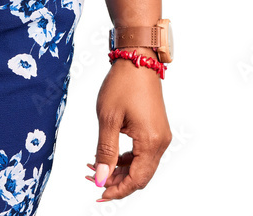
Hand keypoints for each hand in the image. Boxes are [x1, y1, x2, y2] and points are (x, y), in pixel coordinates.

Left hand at [86, 54, 171, 201]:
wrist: (138, 59)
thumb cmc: (122, 84)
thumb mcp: (108, 118)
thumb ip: (105, 151)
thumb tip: (100, 179)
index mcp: (151, 142)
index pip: (136, 180)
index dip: (117, 190)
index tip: (97, 193)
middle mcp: (161, 143)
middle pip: (140, 176)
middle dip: (116, 181)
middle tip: (92, 179)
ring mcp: (160, 136)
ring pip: (141, 166)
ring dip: (119, 170)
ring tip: (94, 167)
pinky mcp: (156, 130)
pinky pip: (142, 153)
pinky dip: (125, 158)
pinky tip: (107, 156)